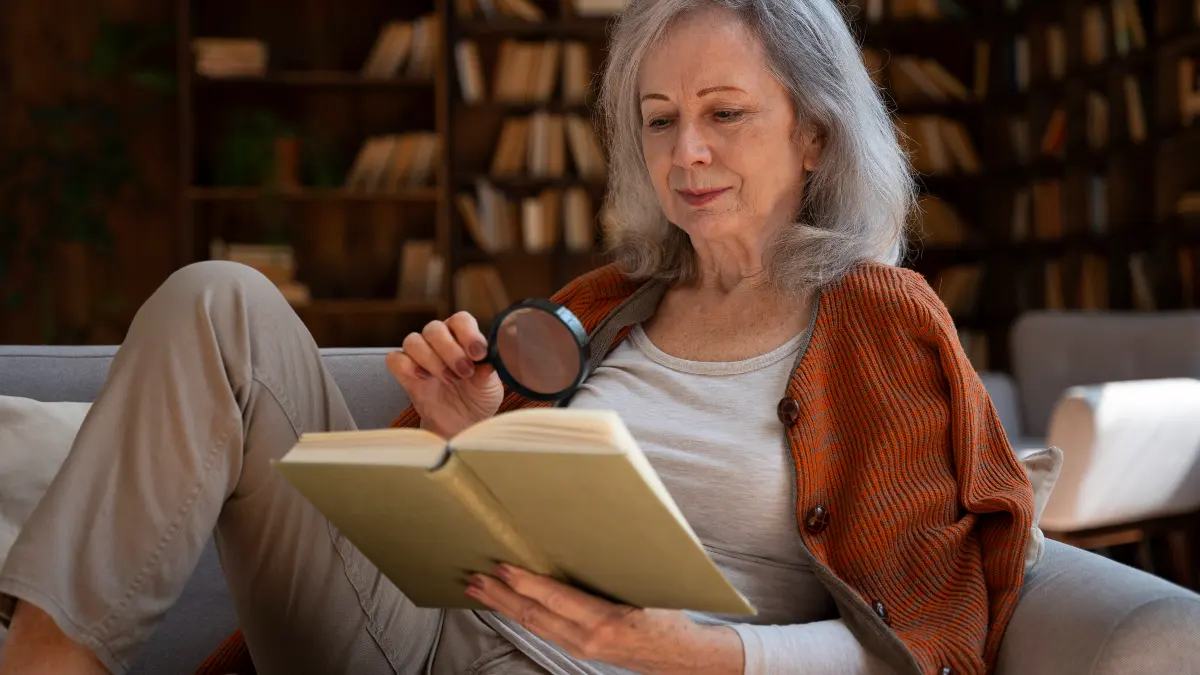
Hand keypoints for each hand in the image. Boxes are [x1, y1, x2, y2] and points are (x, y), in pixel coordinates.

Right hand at [386, 312, 503, 437]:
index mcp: (463, 337)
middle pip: (434, 328)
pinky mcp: (405, 372)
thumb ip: (487, 373)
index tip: (478, 354)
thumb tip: (486, 363)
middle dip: (450, 350)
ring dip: (432, 360)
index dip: (468, 333)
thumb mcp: (490, 388)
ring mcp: (420, 355)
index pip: (460, 320)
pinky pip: (395, 359)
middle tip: (464, 372)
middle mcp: (439, 341)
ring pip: (413, 341)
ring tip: (450, 380)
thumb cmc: (477, 399)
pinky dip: (408, 366)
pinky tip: (424, 379)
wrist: (460, 424)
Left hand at [466, 565, 743, 674]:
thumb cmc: (670, 617)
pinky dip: (520, 615)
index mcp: (606, 620)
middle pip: (534, 615)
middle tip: (474, 577)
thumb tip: (590, 537)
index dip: (526, 583)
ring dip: (503, 606)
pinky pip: (543, 630)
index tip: (503, 567)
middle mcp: (588, 639)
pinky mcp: (580, 649)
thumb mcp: (649, 590)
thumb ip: (617, 571)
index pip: (556, 599)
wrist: (683, 658)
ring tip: (478, 590)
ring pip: (533, 625)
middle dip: (500, 596)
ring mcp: (581, 648)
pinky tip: (508, 605)